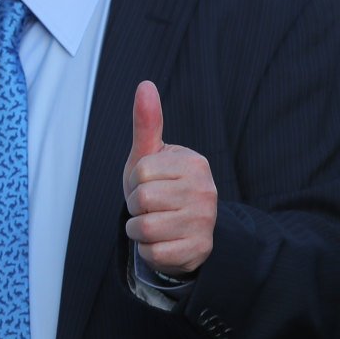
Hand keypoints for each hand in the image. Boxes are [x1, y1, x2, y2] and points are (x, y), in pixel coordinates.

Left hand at [123, 81, 216, 276]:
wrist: (184, 230)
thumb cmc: (161, 187)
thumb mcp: (150, 156)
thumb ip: (147, 123)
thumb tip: (145, 85)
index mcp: (194, 164)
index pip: (140, 172)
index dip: (134, 182)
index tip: (147, 184)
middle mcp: (206, 191)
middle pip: (141, 200)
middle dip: (135, 206)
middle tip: (150, 206)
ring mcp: (204, 222)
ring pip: (144, 228)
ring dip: (138, 230)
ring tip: (154, 223)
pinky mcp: (198, 250)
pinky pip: (153, 253)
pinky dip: (148, 250)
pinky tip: (162, 241)